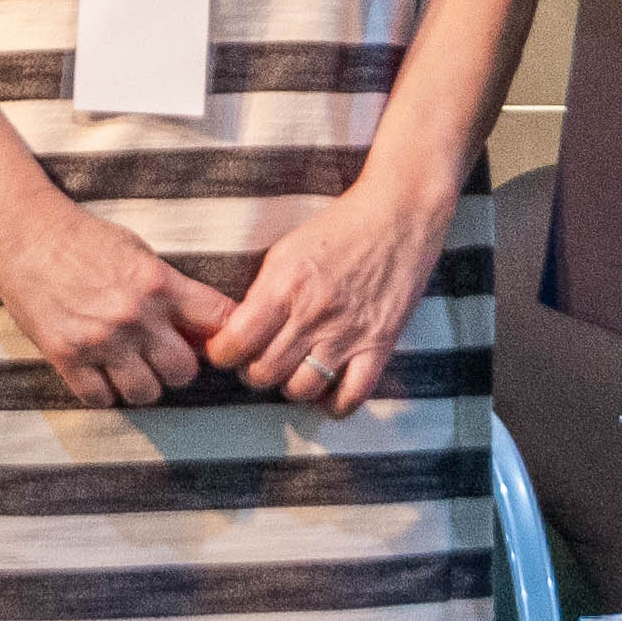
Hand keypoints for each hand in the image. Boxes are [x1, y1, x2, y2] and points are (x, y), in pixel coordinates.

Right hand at [0, 197, 242, 410]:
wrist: (22, 232)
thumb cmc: (84, 238)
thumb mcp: (139, 253)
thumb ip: (171, 290)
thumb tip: (203, 328)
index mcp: (159, 283)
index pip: (219, 320)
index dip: (225, 337)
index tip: (216, 342)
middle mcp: (135, 315)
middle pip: (184, 371)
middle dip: (178, 367)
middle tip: (163, 357)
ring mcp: (100, 340)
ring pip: (146, 393)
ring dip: (142, 384)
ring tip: (130, 367)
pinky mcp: (66, 357)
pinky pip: (101, 399)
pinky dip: (104, 391)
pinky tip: (99, 372)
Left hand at [210, 184, 442, 414]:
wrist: (400, 215)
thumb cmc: (340, 227)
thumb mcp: (287, 250)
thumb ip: (262, 292)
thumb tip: (239, 329)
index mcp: (284, 286)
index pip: (235, 343)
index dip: (221, 354)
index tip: (225, 351)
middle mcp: (313, 314)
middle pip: (264, 372)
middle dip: (252, 372)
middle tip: (258, 360)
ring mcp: (348, 334)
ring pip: (301, 389)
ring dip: (289, 386)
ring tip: (292, 371)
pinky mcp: (380, 345)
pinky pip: (351, 396)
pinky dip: (333, 405)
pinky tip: (325, 393)